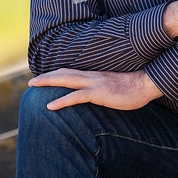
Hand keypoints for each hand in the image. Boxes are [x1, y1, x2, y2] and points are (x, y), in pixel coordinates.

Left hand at [28, 68, 162, 110]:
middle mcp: (92, 76)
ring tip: (33, 85)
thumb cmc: (133, 86)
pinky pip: (76, 97)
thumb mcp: (115, 86)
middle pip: (64, 73)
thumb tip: (99, 94)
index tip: (44, 77)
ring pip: (66, 80)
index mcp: (95, 74)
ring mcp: (95, 83)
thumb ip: (104, 87)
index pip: (71, 71)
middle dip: (47, 76)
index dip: (57, 73)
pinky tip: (50, 106)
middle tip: (32, 81)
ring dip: (48, 82)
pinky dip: (61, 101)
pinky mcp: (99, 93)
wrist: (146, 83)